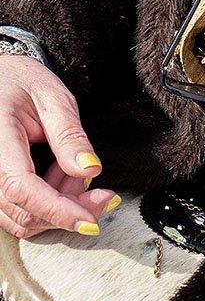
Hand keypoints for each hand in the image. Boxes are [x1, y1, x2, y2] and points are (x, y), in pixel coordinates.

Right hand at [0, 55, 120, 238]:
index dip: (57, 210)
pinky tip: (60, 177)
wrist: (2, 79)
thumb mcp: (54, 98)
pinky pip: (15, 210)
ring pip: (19, 217)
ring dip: (57, 207)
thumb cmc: (25, 83)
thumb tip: (91, 170)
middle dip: (68, 209)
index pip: (22, 187)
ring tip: (76, 173)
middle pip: (23, 210)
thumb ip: (70, 135)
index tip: (91, 220)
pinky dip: (45, 203)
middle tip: (99, 189)